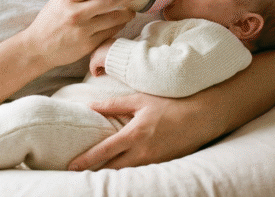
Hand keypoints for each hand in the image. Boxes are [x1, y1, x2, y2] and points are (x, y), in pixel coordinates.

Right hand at [22, 0, 145, 68]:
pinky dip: (120, 25)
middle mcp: (76, 14)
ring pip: (114, 19)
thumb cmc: (49, 20)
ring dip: (128, 12)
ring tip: (134, 8)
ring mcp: (83, 31)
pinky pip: (110, 32)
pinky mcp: (88, 45)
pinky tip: (123, 21)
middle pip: (110, 0)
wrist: (38, 48)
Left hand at [68, 93, 206, 170]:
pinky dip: (129, 174)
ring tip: (95, 175)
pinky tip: (121, 172)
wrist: (202, 117)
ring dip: (111, 175)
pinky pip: (142, 173)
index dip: (86, 160)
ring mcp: (154, 161)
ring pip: (127, 173)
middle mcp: (143, 152)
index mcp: (134, 134)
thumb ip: (113, 105)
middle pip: (113, 169)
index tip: (72, 166)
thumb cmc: (170, 104)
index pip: (104, 151)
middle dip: (95, 173)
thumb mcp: (140, 100)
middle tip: (78, 175)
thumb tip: (90, 106)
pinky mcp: (164, 165)